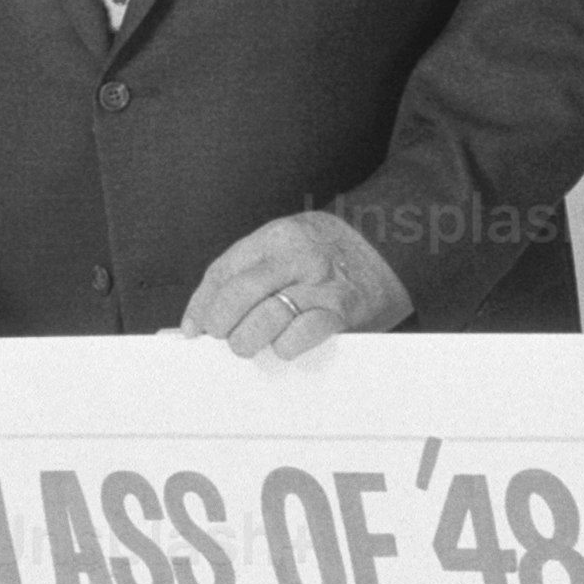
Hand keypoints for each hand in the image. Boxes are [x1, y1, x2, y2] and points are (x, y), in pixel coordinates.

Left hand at [183, 211, 412, 359]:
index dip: (203, 304)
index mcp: (275, 236)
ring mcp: (322, 283)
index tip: (197, 327)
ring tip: (249, 344)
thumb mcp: (282, 247)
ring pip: (267, 317)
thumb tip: (197, 319)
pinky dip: (284, 347)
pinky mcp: (342, 311)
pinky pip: (302, 335)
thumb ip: (242, 273)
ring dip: (248, 340)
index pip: (223, 271)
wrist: (386, 247)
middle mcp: (298, 256)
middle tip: (223, 337)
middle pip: (240, 292)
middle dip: (222, 323)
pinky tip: (282, 346)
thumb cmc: (325, 254)